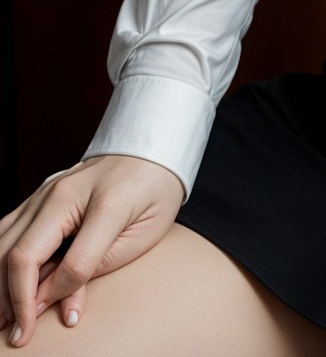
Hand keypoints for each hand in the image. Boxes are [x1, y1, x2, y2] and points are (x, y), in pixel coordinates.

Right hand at [0, 154, 184, 345]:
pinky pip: (6, 228)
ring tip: (2, 317)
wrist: (148, 150)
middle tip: (15, 334)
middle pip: (21, 253)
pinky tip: (3, 285)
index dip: (50, 301)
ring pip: (3, 240)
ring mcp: (47, 191)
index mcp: (107, 203)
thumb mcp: (143, 235)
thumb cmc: (152, 194)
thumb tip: (57, 306)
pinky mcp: (38, 195)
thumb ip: (97, 268)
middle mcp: (66, 193)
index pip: (71, 263)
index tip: (39, 328)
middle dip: (11, 300)